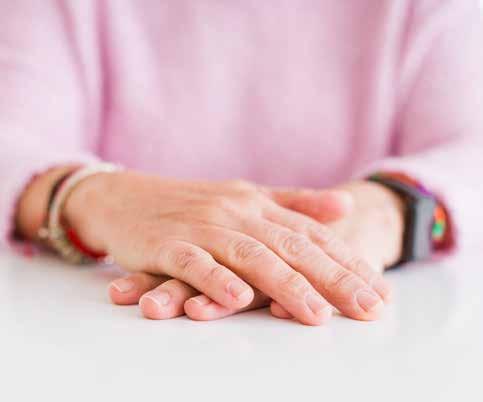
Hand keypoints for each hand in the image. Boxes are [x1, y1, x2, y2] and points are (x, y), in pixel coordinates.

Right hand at [77, 172, 391, 323]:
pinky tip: (239, 298)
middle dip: (333, 279)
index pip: (312, 235)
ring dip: (284, 285)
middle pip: (291, 246)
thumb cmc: (190, 203)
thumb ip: (295, 202)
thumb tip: (344, 205)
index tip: (381, 290)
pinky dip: (217, 279)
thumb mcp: (245, 196)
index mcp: (258, 203)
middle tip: (369, 309)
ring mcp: (201, 226)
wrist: (124, 196)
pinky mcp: (166, 243)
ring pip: (250, 255)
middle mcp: (236, 211)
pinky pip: (194, 262)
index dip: (348, 262)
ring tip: (317, 315)